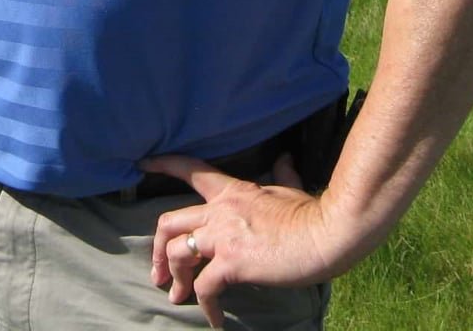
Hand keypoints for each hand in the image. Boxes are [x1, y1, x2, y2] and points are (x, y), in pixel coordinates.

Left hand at [145, 152, 352, 328]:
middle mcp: (220, 210)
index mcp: (232, 191)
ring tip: (178, 298)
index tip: (144, 164)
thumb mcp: (290, 188)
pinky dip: (205, 307)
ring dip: (174, 278)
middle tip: (158, 273)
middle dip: (158, 249)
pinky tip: (214, 321)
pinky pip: (204, 287)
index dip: (163, 164)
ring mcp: (223, 235)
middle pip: (169, 222)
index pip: (191, 170)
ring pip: (178, 253)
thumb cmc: (313, 213)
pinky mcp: (232, 262)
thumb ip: (281, 174)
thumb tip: (284, 159)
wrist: (329, 233)